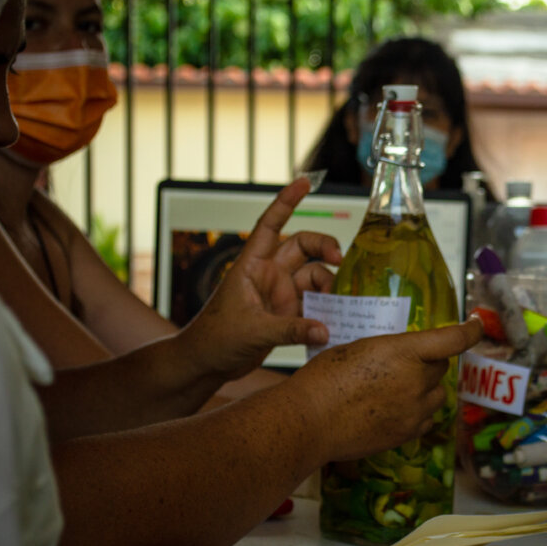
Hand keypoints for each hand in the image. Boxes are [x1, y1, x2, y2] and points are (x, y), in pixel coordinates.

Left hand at [181, 178, 342, 379]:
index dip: (286, 202)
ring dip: (329, 286)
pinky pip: (315, 304)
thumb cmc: (214, 339)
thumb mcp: (252, 332)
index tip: (304, 182)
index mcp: (251, 265)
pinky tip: (336, 319)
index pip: (270, 224)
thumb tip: (325, 330)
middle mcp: (269, 274)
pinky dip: (327, 310)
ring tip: (339, 302)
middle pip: (303, 247)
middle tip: (340, 259)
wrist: (206, 363)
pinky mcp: (288, 313)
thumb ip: (291, 330)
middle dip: (324, 248)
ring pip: (315, 276)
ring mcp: (280, 294)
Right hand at [296, 317, 482, 462]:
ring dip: (425, 389)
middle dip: (429, 363)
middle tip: (404, 364)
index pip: (452, 339)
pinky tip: (396, 409)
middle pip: (441, 368)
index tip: (476, 325)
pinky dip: (418, 412)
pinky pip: (426, 419)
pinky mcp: (407, 434)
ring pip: (437, 395)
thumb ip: (389, 351)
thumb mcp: (359, 348)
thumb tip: (402, 358)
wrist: (310, 421)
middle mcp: (416, 380)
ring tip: (398, 388)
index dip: (470, 331)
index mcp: (403, 351)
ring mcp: (414, 410)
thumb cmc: (324, 378)